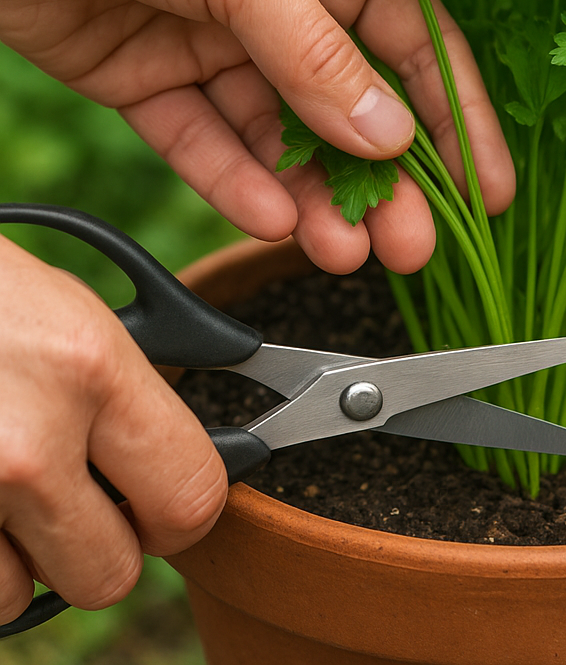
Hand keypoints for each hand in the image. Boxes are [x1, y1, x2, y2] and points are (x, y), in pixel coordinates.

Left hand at [0, 0, 514, 275]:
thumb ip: (314, 52)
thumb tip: (388, 138)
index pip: (413, 39)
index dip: (454, 116)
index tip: (485, 190)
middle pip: (350, 103)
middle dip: (385, 179)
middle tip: (412, 246)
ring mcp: (215, 40)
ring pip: (283, 136)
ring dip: (316, 196)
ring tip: (343, 251)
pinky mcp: (151, 78)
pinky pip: (207, 141)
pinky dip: (238, 183)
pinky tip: (273, 221)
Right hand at [0, 236, 227, 623]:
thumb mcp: (79, 314)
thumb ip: (137, 392)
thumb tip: (202, 457)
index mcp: (91, 369)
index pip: (191, 494)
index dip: (190, 510)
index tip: (174, 503)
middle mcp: (25, 440)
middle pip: (112, 575)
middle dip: (108, 546)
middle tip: (92, 502)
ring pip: (21, 596)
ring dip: (23, 557)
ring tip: (11, 486)